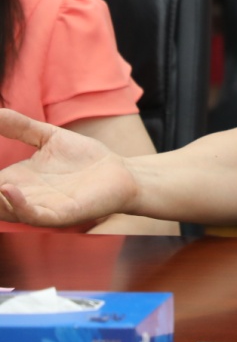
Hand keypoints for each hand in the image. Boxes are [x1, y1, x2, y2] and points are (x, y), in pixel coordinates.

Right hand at [0, 108, 137, 227]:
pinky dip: (19, 205)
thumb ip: (20, 127)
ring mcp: (40, 207)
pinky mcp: (61, 214)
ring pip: (5, 210)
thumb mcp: (48, 137)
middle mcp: (22, 198)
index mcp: (15, 181)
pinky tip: (9, 188)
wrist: (121, 173)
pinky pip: (34, 215)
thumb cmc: (85, 158)